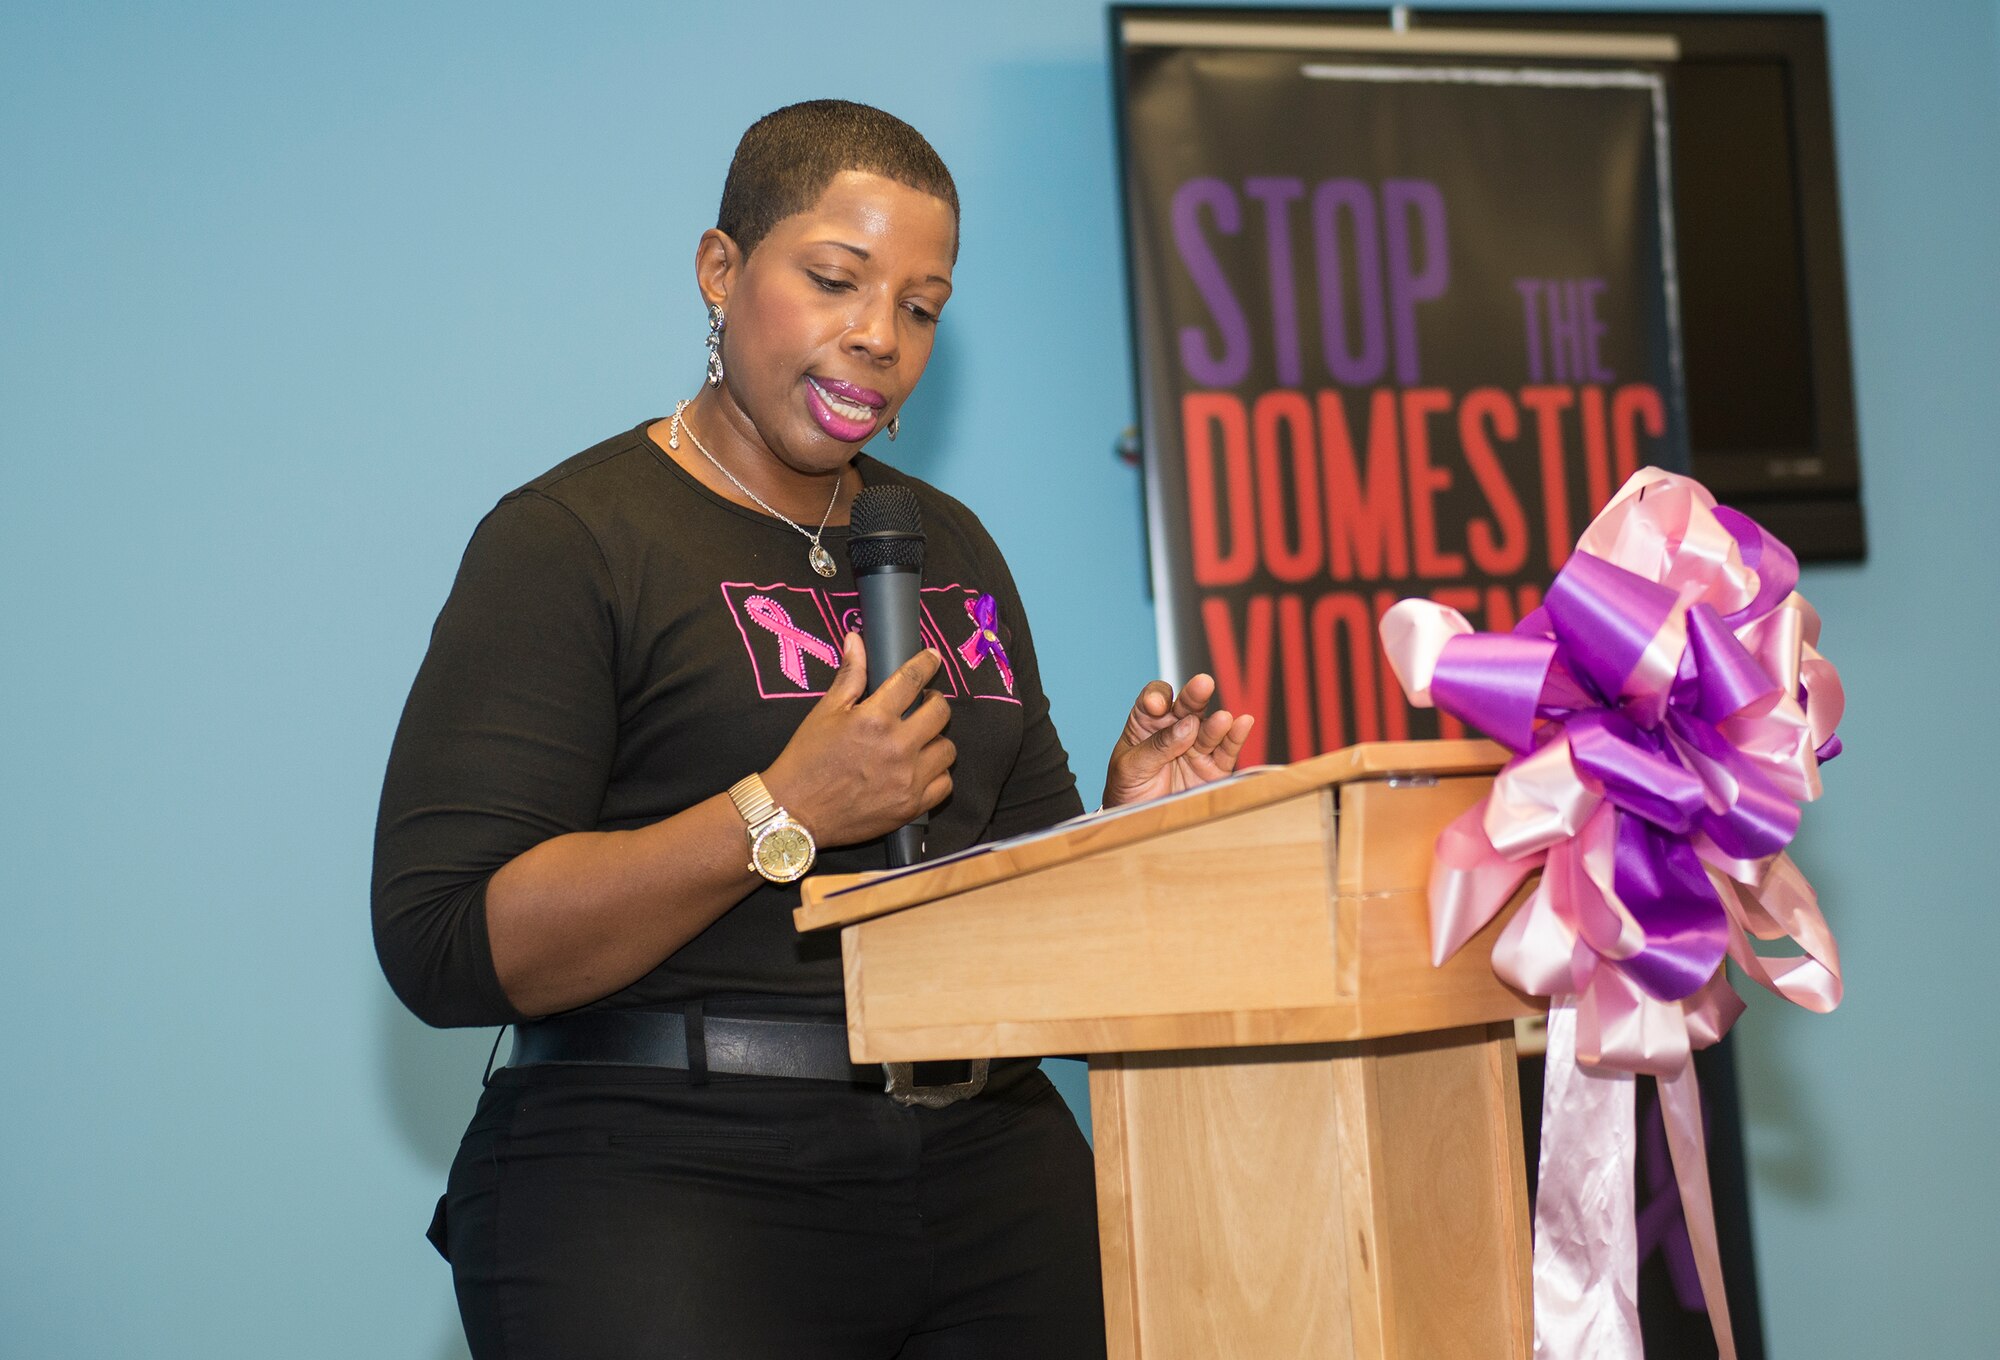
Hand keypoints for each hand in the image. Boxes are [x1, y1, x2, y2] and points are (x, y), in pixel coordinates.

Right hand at [762, 632, 954, 846]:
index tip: (932, 658)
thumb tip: (856, 640)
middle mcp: (897, 747)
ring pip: (947, 749)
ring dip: (937, 740)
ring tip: (920, 740)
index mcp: (874, 718)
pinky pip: (944, 784)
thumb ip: (849, 676)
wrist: (794, 811)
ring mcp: (908, 779)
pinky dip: (937, 774)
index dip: (926, 663)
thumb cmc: (806, 759)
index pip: (912, 679)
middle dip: (935, 702)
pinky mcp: (911, 806)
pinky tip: (921, 769)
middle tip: (923, 705)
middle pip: (941, 712)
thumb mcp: (824, 712)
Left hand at [1101, 673, 1253, 807]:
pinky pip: (1227, 750)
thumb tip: (1188, 726)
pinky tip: (1243, 723)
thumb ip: (1157, 746)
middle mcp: (1174, 730)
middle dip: (1194, 695)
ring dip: (1216, 722)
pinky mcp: (1213, 768)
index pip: (1154, 700)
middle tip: (1203, 684)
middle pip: (1186, 706)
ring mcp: (1195, 748)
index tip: (1156, 706)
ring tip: (1221, 719)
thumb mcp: (1131, 768)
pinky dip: (1236, 736)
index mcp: (1146, 724)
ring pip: (1208, 728)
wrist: (1140, 826)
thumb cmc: (1127, 792)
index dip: (1157, 697)